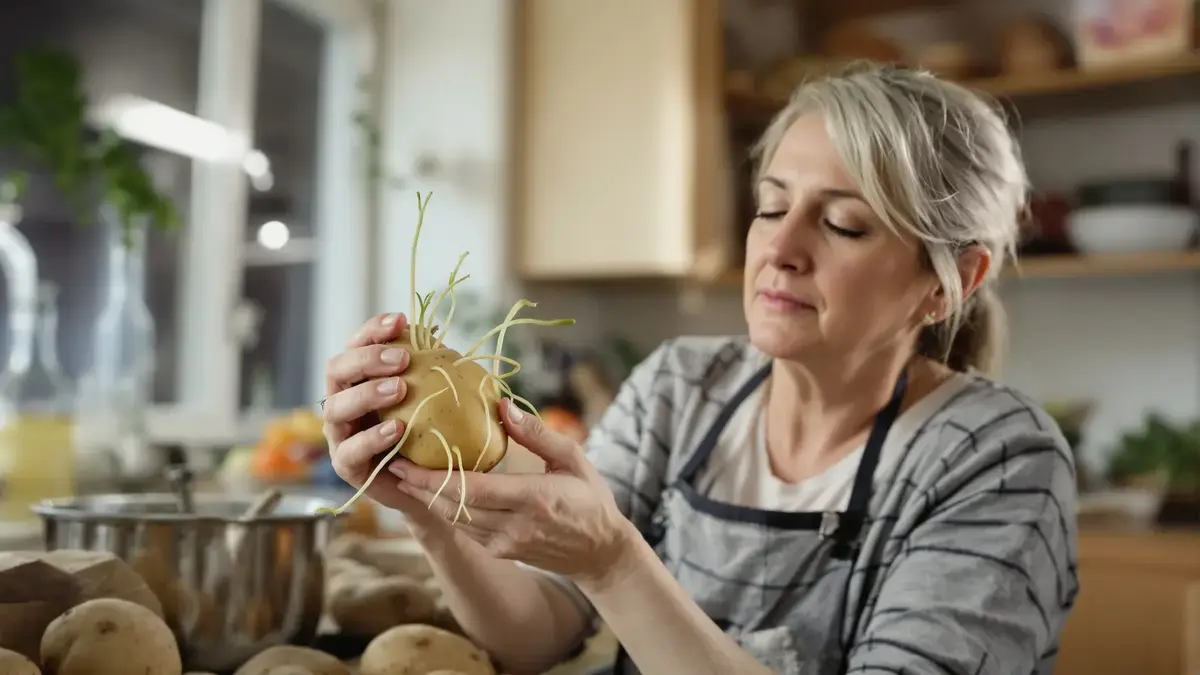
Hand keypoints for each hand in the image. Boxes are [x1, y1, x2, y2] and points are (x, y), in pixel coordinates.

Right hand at [323, 312, 428, 515]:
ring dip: (367, 394)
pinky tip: (397, 429)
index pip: (357, 344)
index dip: (373, 330)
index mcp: (360, 378)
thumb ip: (428, 368)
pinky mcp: (346, 465)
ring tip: (399, 389)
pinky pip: (350, 450)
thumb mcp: (430, 395)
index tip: (400, 321)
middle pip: (337, 369)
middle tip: (401, 359)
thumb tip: (435, 337)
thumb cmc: (427, 431)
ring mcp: (340, 433)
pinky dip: (372, 438)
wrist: (428, 482)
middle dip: (367, 359)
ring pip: (337, 407)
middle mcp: (343, 400)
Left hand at [388, 399, 638, 586]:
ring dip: (426, 499)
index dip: (434, 476)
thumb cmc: (591, 500)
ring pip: (454, 520)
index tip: (408, 458)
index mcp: (534, 499)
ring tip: (404, 475)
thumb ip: (538, 434)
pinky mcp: (501, 552)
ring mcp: (506, 543)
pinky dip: (445, 510)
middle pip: (454, 506)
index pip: (472, 488)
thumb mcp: (573, 459)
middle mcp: (515, 526)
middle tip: (393, 462)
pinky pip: (465, 529)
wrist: (601, 553)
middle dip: (419, 486)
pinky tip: (432, 492)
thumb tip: (503, 405)